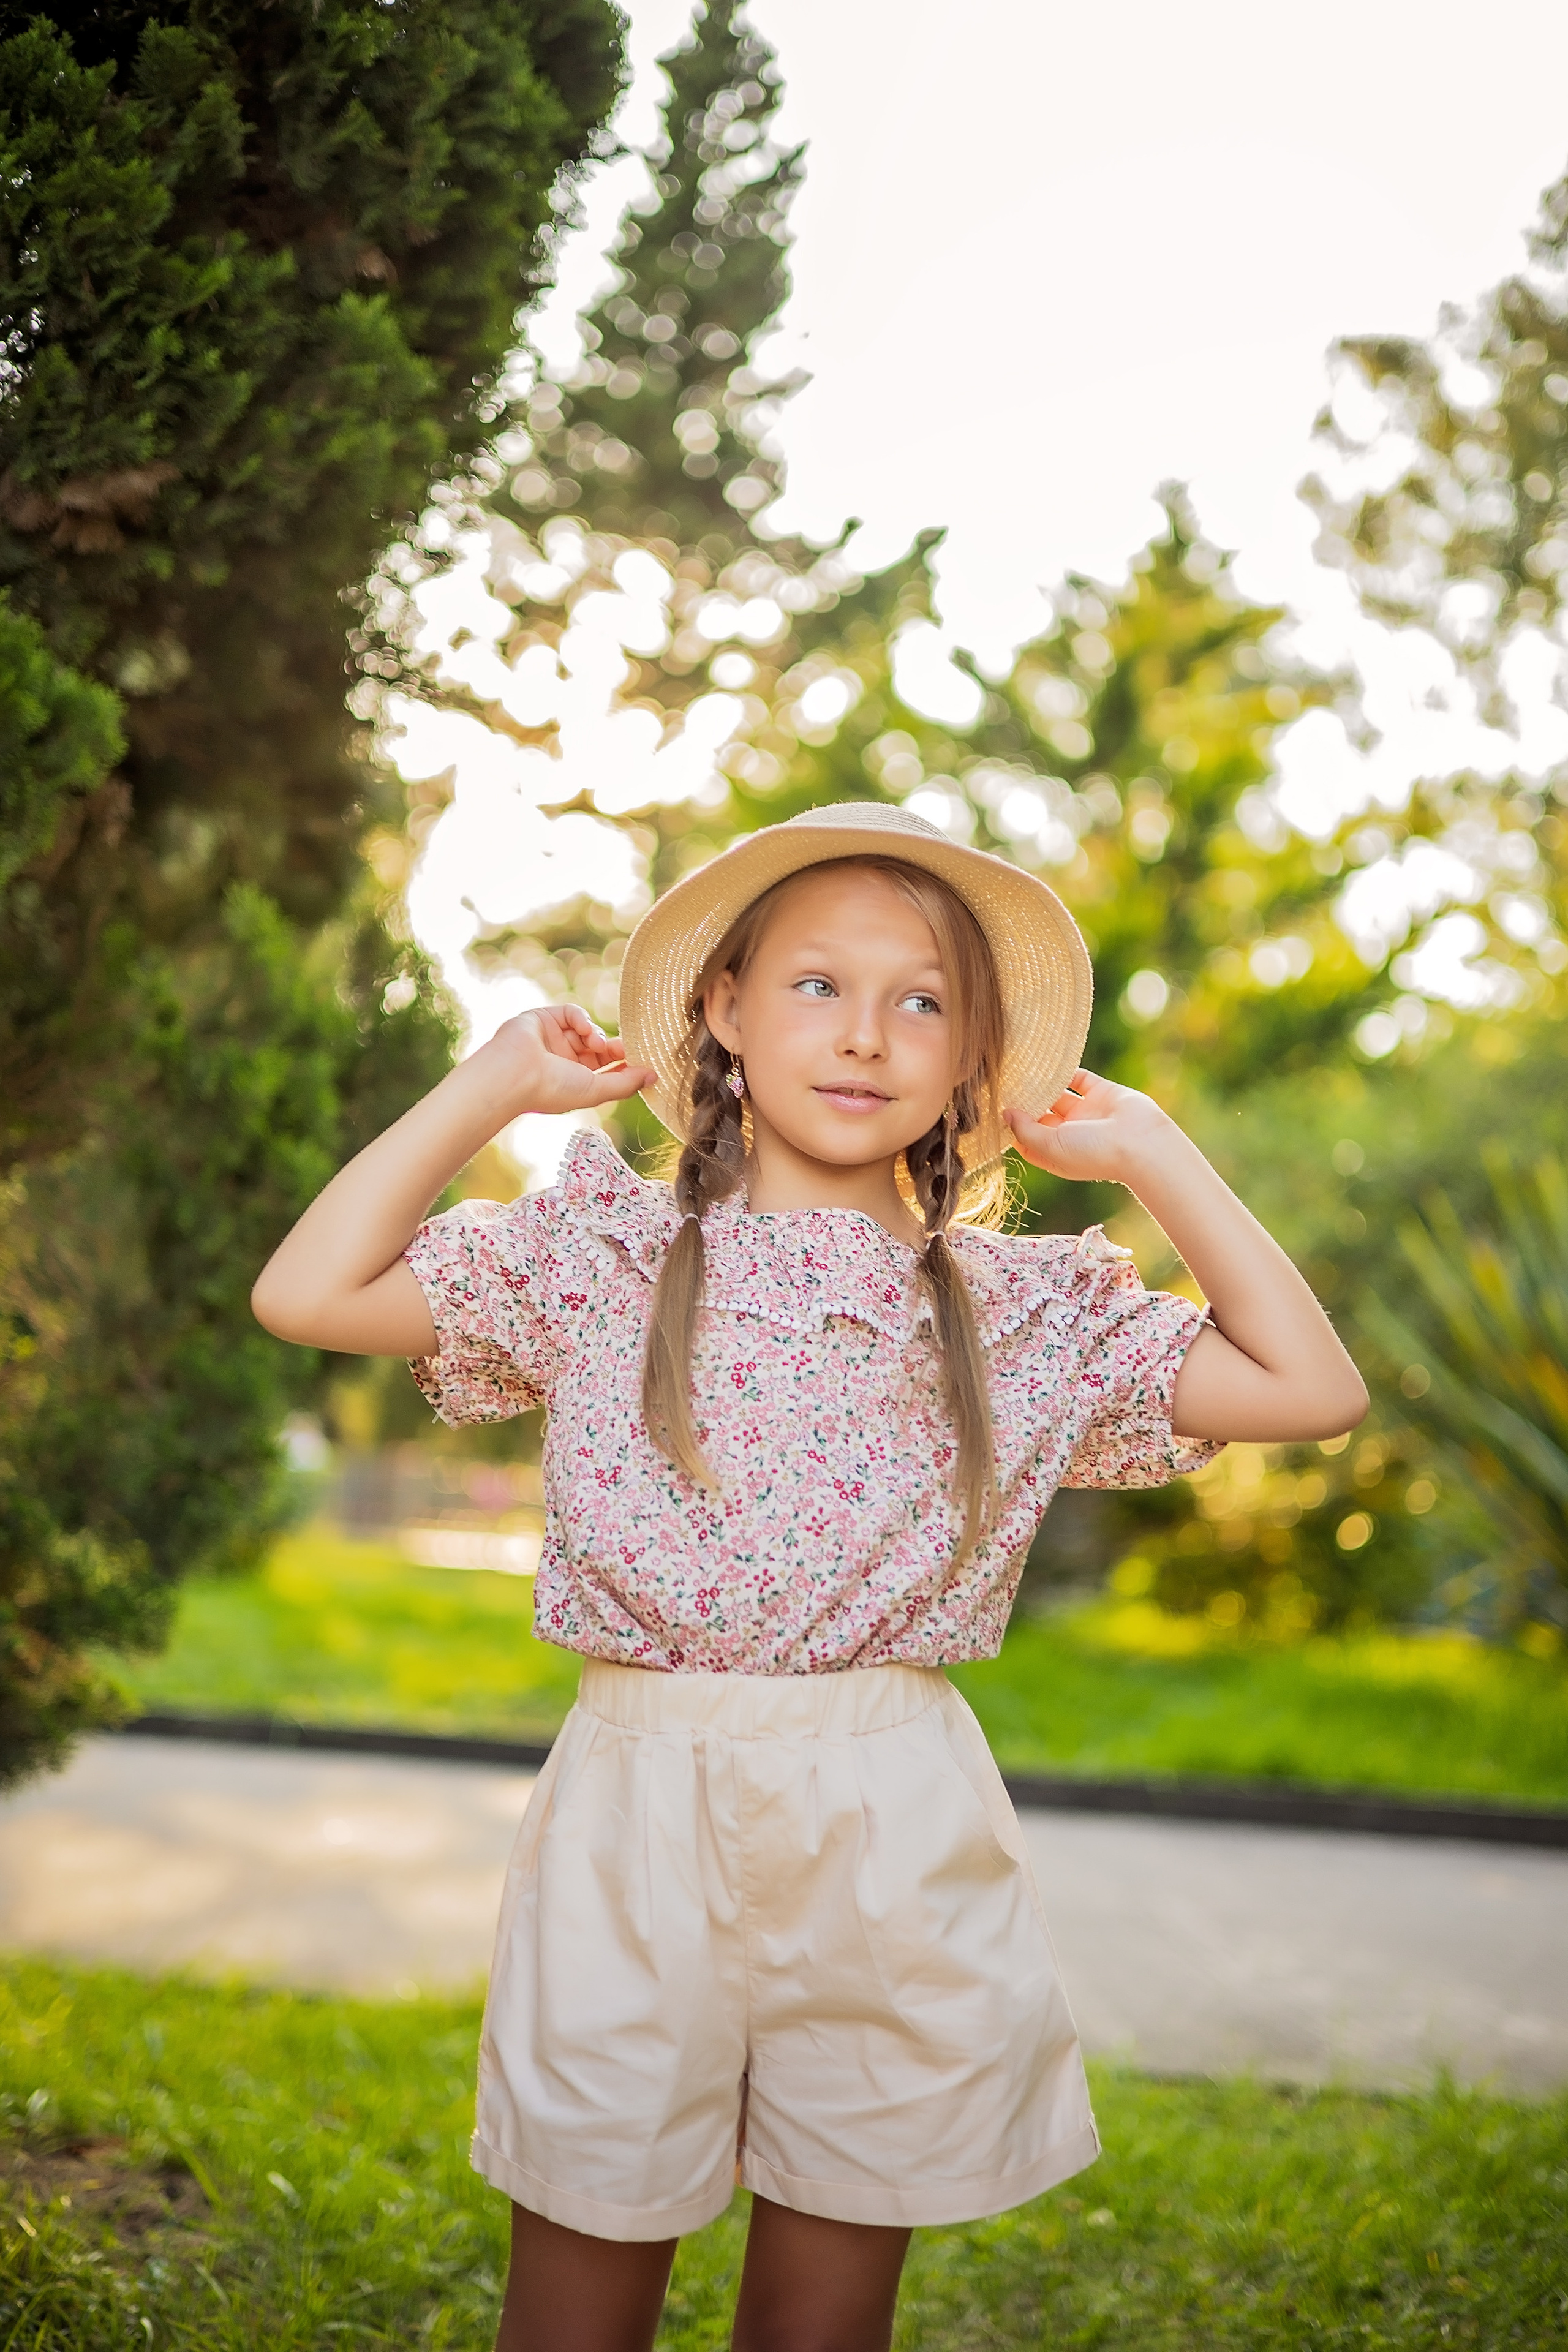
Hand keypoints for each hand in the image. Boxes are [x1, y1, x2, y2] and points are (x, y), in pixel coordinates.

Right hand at [475, 1006, 655, 1120]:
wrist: (515, 1074)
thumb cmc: (553, 1089)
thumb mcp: (596, 1090)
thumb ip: (626, 1083)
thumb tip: (654, 1076)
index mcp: (573, 1081)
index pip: (605, 1069)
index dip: (624, 1064)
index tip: (642, 1062)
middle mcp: (563, 1060)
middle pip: (599, 1048)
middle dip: (614, 1048)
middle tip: (625, 1049)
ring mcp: (553, 1039)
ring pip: (587, 1030)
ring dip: (597, 1036)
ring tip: (596, 1044)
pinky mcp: (544, 1018)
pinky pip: (572, 1013)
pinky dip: (582, 1019)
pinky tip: (583, 1030)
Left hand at [1005, 1069, 1172, 1186]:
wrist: (1141, 1144)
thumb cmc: (1094, 1153)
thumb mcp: (1050, 1147)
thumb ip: (1026, 1131)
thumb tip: (1006, 1114)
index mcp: (1056, 1153)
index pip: (1027, 1139)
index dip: (1012, 1125)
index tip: (994, 1106)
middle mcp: (1070, 1133)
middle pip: (1040, 1114)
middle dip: (1024, 1101)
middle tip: (1003, 1081)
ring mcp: (1086, 1112)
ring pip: (1057, 1094)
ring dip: (1041, 1083)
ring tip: (1020, 1068)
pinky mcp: (1101, 1092)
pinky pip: (1078, 1078)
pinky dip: (1064, 1070)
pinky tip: (1045, 1061)